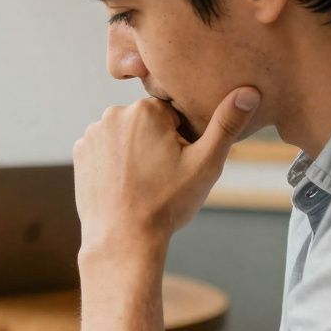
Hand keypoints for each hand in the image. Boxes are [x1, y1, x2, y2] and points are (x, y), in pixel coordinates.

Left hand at [73, 87, 259, 254]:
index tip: (179, 164)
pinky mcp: (81, 153)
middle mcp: (114, 114)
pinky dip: (115, 163)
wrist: (122, 239)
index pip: (173, 115)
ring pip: (126, 136)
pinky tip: (124, 184)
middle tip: (162, 176)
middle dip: (158, 143)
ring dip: (135, 151)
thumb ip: (227, 124)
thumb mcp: (206, 164)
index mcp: (146, 109)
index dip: (182, 140)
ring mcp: (93, 134)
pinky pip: (106, 150)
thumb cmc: (166, 204)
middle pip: (148, 123)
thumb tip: (249, 90)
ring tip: (143, 183)